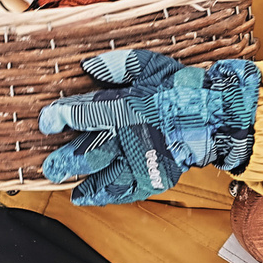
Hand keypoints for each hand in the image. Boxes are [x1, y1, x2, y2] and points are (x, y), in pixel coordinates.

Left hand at [38, 51, 262, 206]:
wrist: (216, 116)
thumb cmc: (181, 87)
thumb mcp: (148, 64)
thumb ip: (116, 66)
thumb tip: (88, 66)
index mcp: (124, 108)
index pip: (84, 114)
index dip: (60, 117)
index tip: (46, 121)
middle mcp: (128, 138)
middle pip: (88, 152)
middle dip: (65, 160)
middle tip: (49, 168)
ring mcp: (141, 161)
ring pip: (104, 178)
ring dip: (85, 184)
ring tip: (69, 190)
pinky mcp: (155, 177)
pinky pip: (127, 190)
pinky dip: (109, 196)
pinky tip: (93, 197)